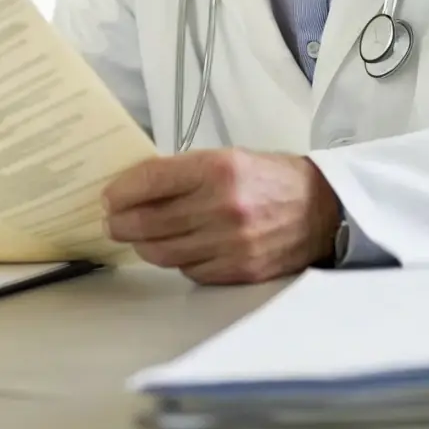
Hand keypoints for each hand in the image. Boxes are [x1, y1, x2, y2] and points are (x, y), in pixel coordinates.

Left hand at [102, 148, 340, 284]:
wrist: (321, 208)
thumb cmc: (270, 179)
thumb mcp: (227, 157)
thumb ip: (183, 171)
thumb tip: (134, 187)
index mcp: (218, 169)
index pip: (150, 182)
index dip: (121, 191)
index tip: (108, 196)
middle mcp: (223, 207)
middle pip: (149, 223)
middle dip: (121, 223)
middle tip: (112, 221)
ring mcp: (231, 243)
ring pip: (163, 252)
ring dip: (143, 244)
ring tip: (138, 236)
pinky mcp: (239, 271)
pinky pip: (189, 270)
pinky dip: (177, 260)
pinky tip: (177, 247)